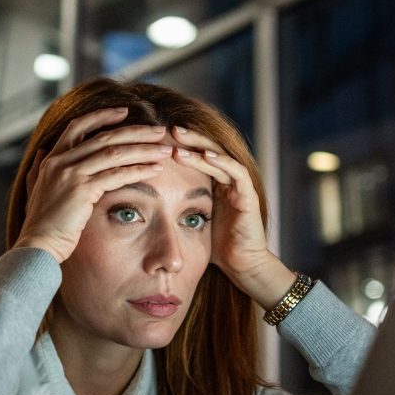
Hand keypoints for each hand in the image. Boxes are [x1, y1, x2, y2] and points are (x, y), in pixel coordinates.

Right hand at [14, 107, 172, 263]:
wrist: (37, 245)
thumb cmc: (41, 223)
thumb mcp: (36, 189)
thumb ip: (38, 169)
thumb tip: (42, 151)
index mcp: (52, 159)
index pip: (77, 126)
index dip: (102, 116)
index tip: (124, 112)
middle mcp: (60, 161)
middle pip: (104, 137)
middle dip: (135, 132)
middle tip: (159, 131)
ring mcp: (71, 174)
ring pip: (114, 153)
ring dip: (144, 150)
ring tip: (165, 150)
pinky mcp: (82, 190)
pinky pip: (117, 175)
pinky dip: (138, 170)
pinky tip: (154, 170)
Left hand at [169, 127, 298, 310]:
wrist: (242, 266)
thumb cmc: (216, 247)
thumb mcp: (191, 222)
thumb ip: (177, 209)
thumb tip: (145, 204)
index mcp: (215, 184)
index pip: (197, 157)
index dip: (180, 146)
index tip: (158, 139)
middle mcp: (228, 181)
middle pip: (208, 149)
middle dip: (188, 138)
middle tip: (167, 128)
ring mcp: (240, 187)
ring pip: (219, 157)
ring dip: (199, 146)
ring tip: (179, 138)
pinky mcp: (249, 195)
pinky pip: (236, 172)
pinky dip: (221, 162)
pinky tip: (205, 155)